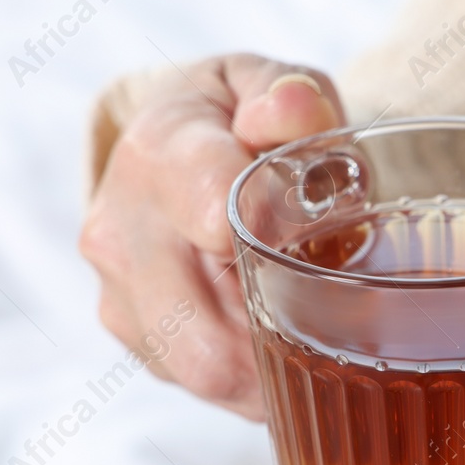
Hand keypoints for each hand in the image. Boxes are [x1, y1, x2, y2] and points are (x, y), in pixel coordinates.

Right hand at [79, 54, 344, 418]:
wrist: (163, 144)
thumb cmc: (232, 116)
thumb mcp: (263, 82)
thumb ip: (288, 94)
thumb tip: (294, 114)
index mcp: (160, 155)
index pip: (212, 213)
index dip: (275, 244)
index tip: (321, 251)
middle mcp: (122, 231)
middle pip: (208, 332)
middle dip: (288, 337)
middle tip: (345, 322)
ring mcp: (119, 292)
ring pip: (207, 371)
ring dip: (273, 367)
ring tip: (313, 330)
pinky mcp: (129, 333)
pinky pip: (199, 383)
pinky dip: (250, 376)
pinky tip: (276, 339)